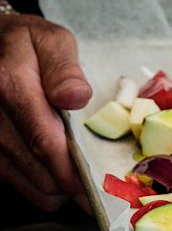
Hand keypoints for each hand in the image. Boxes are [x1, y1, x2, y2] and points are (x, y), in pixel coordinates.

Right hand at [0, 14, 92, 211]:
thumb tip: (75, 96)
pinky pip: (22, 187)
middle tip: (104, 180)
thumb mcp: (51, 40)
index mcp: (8, 84)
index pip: (45, 141)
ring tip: (80, 167)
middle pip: (41, 171)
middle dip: (76, 181)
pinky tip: (59, 167)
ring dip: (62, 186)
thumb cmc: (28, 45)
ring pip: (34, 186)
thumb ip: (64, 67)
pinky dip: (46, 185)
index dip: (75, 172)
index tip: (100, 190)